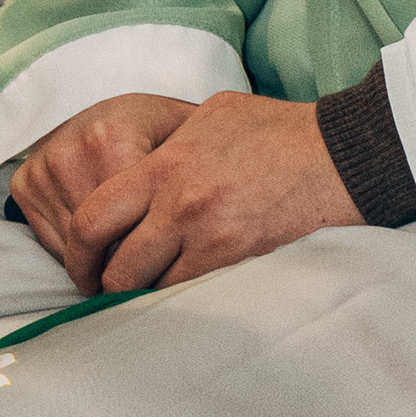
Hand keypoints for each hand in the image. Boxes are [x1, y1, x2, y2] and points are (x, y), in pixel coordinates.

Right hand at [9, 94, 197, 281]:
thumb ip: (194, 176)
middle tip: (149, 264)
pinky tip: (101, 236)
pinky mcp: (24, 184)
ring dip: (100, 258)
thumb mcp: (186, 140)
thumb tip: (223, 226)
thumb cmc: (157, 131)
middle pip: (100, 240)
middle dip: (126, 259)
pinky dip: (76, 251)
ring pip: (74, 247)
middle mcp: (70, 151)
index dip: (152, 248)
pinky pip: (52, 243)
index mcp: (111, 137)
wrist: (114, 109)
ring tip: (126, 247)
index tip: (168, 259)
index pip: (128, 222)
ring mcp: (43, 168)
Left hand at [68, 93, 357, 295]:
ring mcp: (211, 238)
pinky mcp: (239, 262)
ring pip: (153, 291)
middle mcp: (181, 205)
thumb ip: (165, 147)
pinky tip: (188, 294)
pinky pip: (193, 296)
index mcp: (165, 165)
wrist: (337, 156)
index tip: (83, 262)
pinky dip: (184, 299)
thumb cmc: (275, 131)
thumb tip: (135, 169)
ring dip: (148, 295)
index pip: (93, 218)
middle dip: (107, 285)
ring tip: (152, 290)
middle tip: (109, 290)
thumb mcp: (209, 117)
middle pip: (117, 269)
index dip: (78, 250)